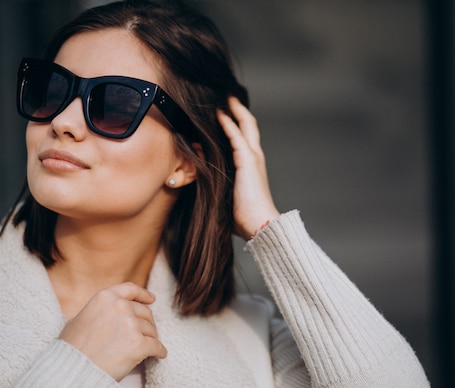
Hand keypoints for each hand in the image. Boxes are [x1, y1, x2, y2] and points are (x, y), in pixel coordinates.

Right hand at [59, 282, 166, 380]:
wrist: (73, 371)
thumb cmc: (72, 348)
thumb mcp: (80, 318)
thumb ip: (99, 310)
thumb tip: (110, 311)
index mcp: (105, 297)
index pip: (131, 290)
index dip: (143, 295)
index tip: (152, 299)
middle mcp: (120, 306)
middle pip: (145, 312)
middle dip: (146, 323)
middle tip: (145, 334)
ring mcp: (131, 324)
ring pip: (152, 330)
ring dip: (151, 339)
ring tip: (147, 349)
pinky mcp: (139, 344)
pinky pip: (157, 346)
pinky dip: (160, 351)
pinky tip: (159, 355)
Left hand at [217, 96, 279, 237]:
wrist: (258, 224)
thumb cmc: (242, 215)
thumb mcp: (224, 192)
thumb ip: (214, 178)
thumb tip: (196, 164)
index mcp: (250, 165)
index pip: (245, 137)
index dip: (236, 122)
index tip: (225, 110)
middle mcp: (254, 157)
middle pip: (249, 125)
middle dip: (238, 109)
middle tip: (228, 95)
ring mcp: (253, 158)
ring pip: (245, 126)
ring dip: (234, 110)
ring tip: (224, 97)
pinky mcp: (248, 162)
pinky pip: (237, 137)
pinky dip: (228, 124)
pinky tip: (219, 113)